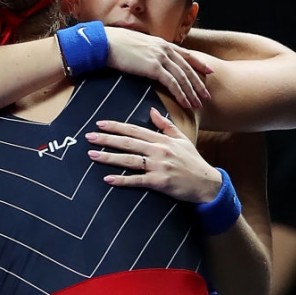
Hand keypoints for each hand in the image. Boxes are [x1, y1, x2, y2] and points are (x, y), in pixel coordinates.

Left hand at [86, 107, 222, 203]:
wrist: (207, 183)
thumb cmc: (193, 162)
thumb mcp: (182, 139)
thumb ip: (165, 125)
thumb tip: (152, 110)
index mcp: (162, 140)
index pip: (135, 130)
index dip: (116, 127)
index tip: (100, 124)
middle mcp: (159, 150)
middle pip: (128, 143)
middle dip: (107, 139)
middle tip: (89, 137)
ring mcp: (159, 166)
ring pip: (130, 160)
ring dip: (109, 157)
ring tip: (92, 155)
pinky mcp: (160, 182)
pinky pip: (137, 180)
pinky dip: (122, 180)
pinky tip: (108, 179)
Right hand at [105, 28, 212, 110]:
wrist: (104, 43)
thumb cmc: (114, 45)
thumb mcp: (136, 45)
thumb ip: (147, 52)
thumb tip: (148, 60)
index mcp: (161, 43)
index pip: (186, 54)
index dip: (199, 63)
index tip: (209, 72)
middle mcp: (164, 48)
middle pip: (188, 68)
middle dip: (199, 83)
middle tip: (207, 96)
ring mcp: (160, 57)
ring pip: (183, 77)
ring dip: (192, 92)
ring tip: (199, 104)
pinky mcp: (153, 67)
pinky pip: (172, 83)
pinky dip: (181, 95)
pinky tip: (186, 104)